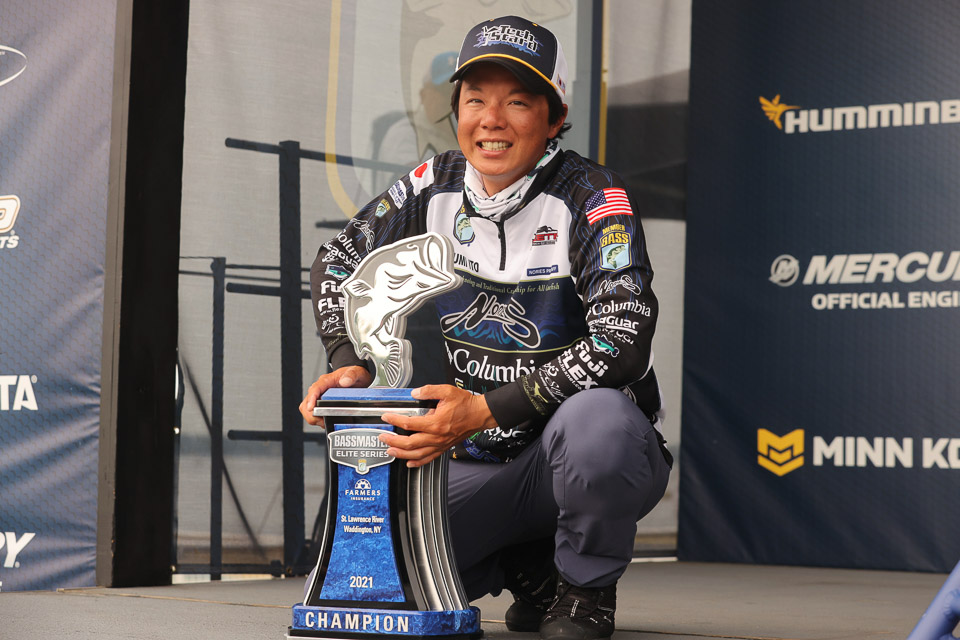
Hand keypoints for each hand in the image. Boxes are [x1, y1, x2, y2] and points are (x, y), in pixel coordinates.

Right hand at [299, 365, 371, 427]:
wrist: (356, 377)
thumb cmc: (354, 374)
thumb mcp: (356, 372)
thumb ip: (351, 375)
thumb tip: (345, 381)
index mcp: (327, 380)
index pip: (315, 388)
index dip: (311, 399)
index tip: (311, 408)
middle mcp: (320, 389)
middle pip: (307, 402)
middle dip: (312, 414)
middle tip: (323, 421)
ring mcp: (320, 396)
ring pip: (307, 409)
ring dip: (313, 418)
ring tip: (325, 423)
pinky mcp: (321, 403)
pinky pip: (314, 413)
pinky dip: (317, 419)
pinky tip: (326, 421)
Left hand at [378, 384, 497, 466]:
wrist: (479, 415)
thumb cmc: (466, 404)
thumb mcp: (447, 391)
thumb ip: (429, 391)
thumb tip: (415, 393)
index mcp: (436, 422)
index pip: (409, 423)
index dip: (395, 420)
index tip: (386, 417)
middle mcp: (437, 437)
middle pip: (410, 443)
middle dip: (393, 441)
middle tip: (382, 437)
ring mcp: (440, 444)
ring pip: (417, 454)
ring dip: (401, 454)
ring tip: (391, 451)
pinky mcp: (444, 448)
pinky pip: (428, 459)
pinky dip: (417, 462)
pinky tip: (409, 462)